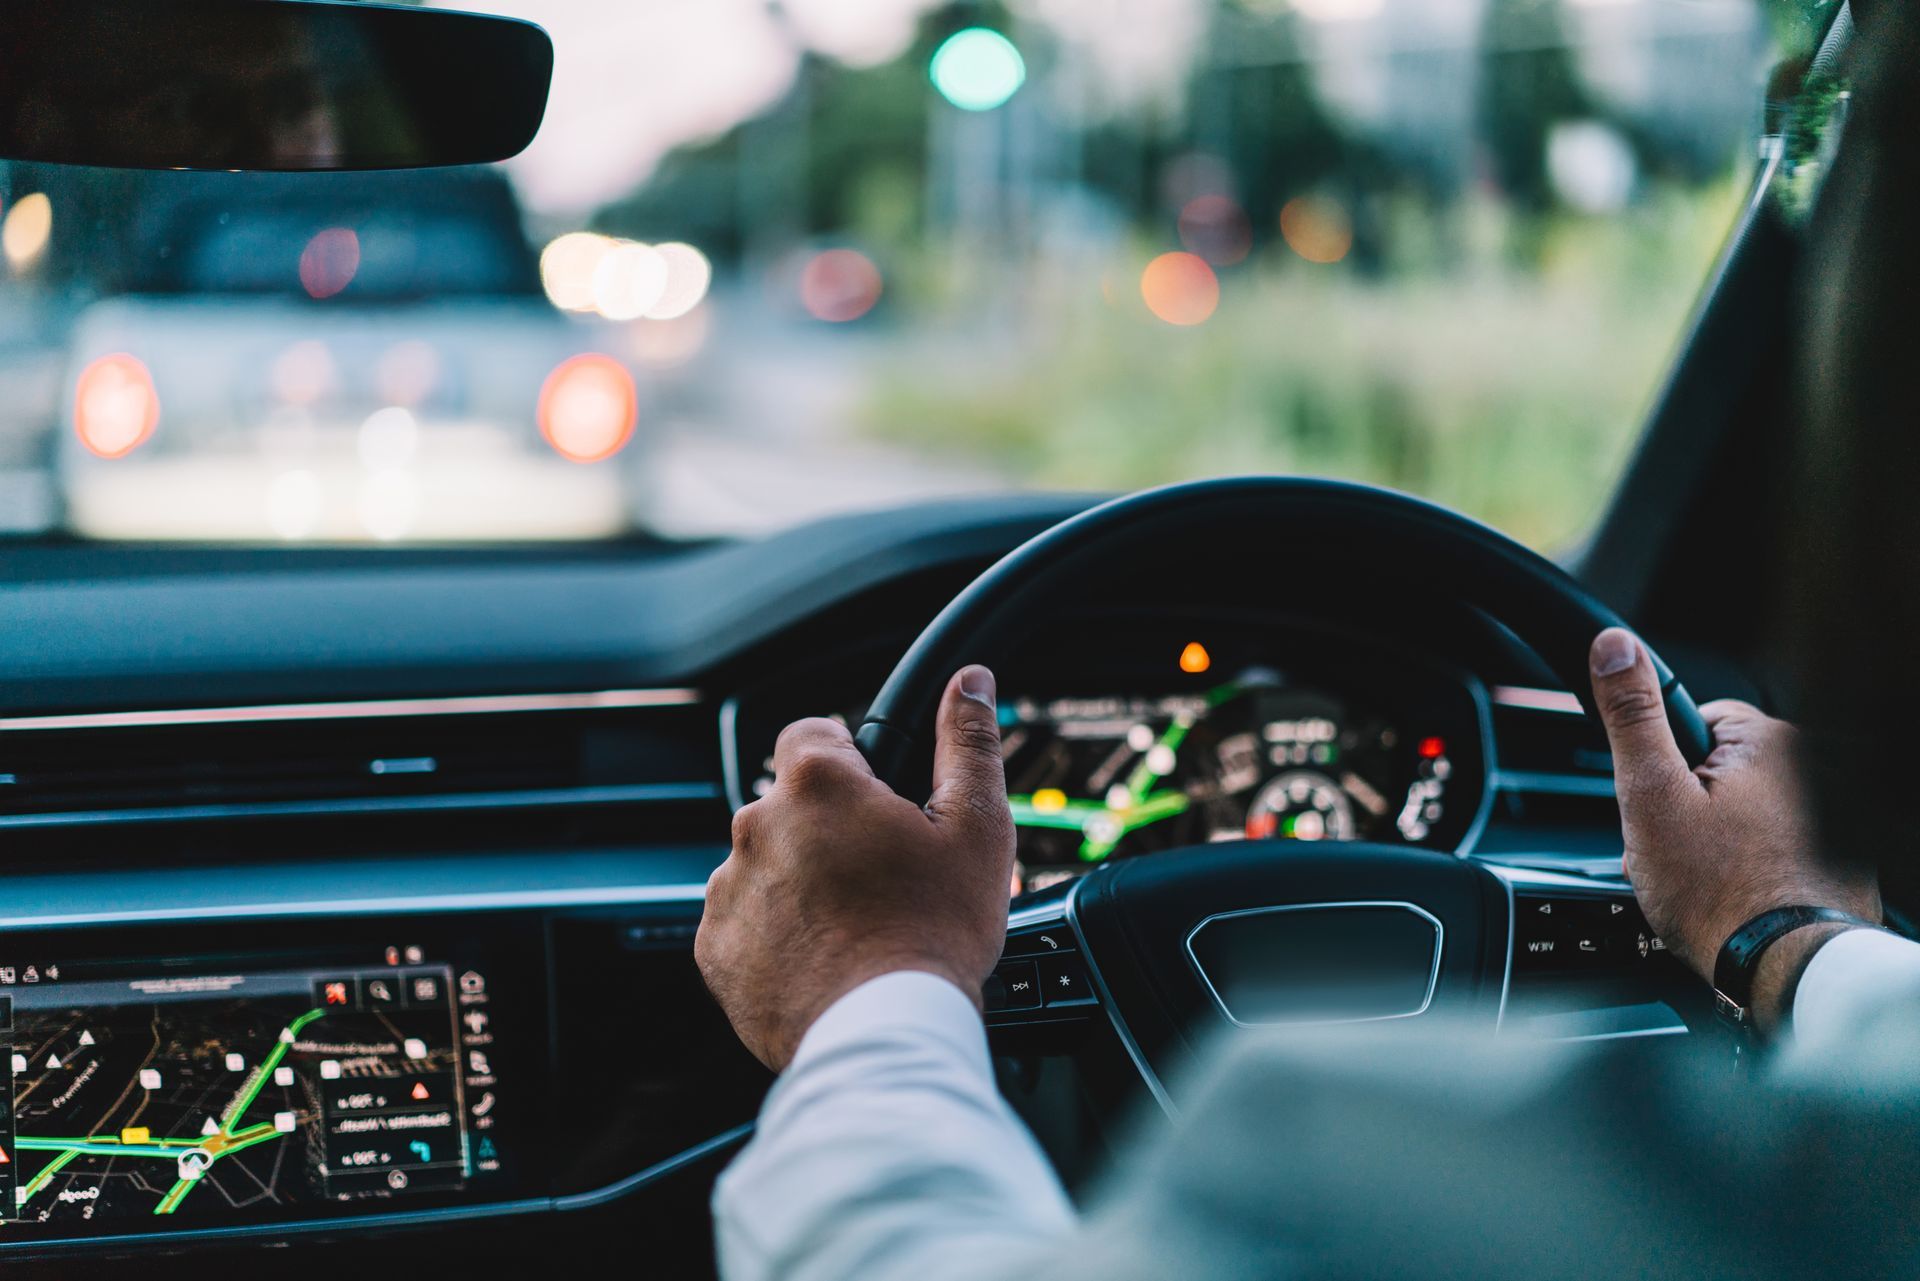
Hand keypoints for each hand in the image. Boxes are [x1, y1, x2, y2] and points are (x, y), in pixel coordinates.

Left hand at [696, 666, 1014, 1070]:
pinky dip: (776, 932)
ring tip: (855, 926)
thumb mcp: (976, 828)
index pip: (813, 734)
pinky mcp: (715, 948)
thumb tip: (970, 682)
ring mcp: (727, 889)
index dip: (851, 761)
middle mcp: (755, 826)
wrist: (883, 1034)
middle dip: (830, 829)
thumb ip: (968, 742)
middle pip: (791, 804)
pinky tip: (823, 956)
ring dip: (800, 880)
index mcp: (816, 784)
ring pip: (766, 863)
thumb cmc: (932, 934)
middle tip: (884, 877)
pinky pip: (744, 921)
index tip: (879, 800)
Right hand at [1588, 628, 1879, 1029]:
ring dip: (1726, 840)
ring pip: (1751, 812)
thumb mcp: (1650, 797)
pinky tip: (1744, 896)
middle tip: (1679, 855)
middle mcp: (1816, 768)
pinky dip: (1761, 866)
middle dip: (1693, 809)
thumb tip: (1614, 647)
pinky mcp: (1846, 855)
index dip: (1663, 772)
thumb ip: (1632, 717)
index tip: (1662, 811)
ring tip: (1711, 884)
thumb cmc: (1720, 896)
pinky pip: (1782, 845)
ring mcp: (1837, 814)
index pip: (1694, 725)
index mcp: (1768, 741)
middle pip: (1723, 771)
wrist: (1786, 970)